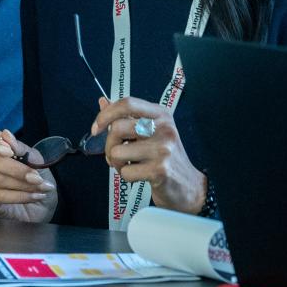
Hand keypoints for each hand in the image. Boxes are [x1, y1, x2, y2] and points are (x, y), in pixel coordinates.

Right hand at [0, 126, 57, 222]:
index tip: (9, 151)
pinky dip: (19, 196)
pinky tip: (34, 196)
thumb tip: (5, 134)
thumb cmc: (38, 178)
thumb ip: (21, 147)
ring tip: (40, 187)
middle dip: (16, 169)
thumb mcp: (36, 159)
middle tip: (36, 177)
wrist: (45, 203)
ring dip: (23, 184)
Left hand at [92, 96, 206, 214]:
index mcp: (161, 114)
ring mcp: (163, 149)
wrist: (189, 186)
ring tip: (129, 166)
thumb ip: (127, 118)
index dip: (106, 114)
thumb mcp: (151, 132)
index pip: (127, 103)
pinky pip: (126, 172)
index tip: (97, 128)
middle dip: (109, 145)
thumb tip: (103, 101)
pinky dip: (126, 177)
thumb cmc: (166, 158)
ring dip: (117, 163)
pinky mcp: (160, 170)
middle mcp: (164, 128)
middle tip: (115, 155)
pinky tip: (139, 176)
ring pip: (117, 152)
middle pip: (117, 128)